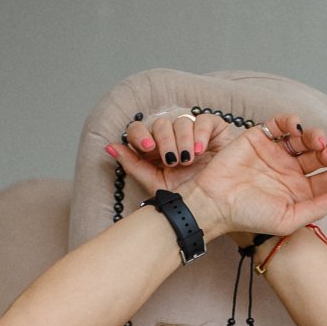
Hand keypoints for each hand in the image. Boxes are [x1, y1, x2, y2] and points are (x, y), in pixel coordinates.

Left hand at [104, 106, 234, 200]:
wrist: (217, 205)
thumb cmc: (187, 197)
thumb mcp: (156, 184)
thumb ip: (132, 165)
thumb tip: (108, 147)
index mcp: (154, 148)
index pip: (139, 130)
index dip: (140, 135)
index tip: (148, 148)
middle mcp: (172, 137)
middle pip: (159, 124)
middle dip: (164, 140)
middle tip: (172, 159)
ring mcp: (192, 131)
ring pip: (181, 121)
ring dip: (182, 140)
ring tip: (188, 160)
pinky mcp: (213, 129)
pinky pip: (203, 119)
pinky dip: (200, 133)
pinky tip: (199, 150)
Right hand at [109, 110, 326, 241]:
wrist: (214, 203)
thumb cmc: (248, 216)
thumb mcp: (287, 219)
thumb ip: (316, 208)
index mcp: (300, 193)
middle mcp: (291, 172)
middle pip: (318, 157)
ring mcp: (276, 154)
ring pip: (303, 139)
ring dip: (314, 136)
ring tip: (316, 140)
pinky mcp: (260, 138)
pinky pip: (280, 125)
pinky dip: (291, 122)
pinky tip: (296, 127)